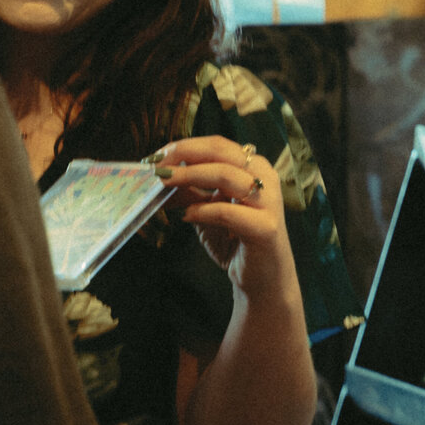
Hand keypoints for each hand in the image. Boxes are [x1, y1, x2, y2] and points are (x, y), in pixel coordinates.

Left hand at [153, 135, 292, 298]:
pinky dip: (202, 211)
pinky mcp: (265, 228)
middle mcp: (264, 178)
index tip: (157, 155)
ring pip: (225, 175)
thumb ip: (190, 192)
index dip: (184, 146)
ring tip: (164, 182)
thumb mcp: (207, 210)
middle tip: (157, 165)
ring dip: (189, 175)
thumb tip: (160, 176)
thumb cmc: (236, 241)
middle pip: (220, 151)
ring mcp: (268, 202)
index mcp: (254, 167)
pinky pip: (227, 212)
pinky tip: (186, 216)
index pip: (216, 145)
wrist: (263, 279)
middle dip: (184, 154)